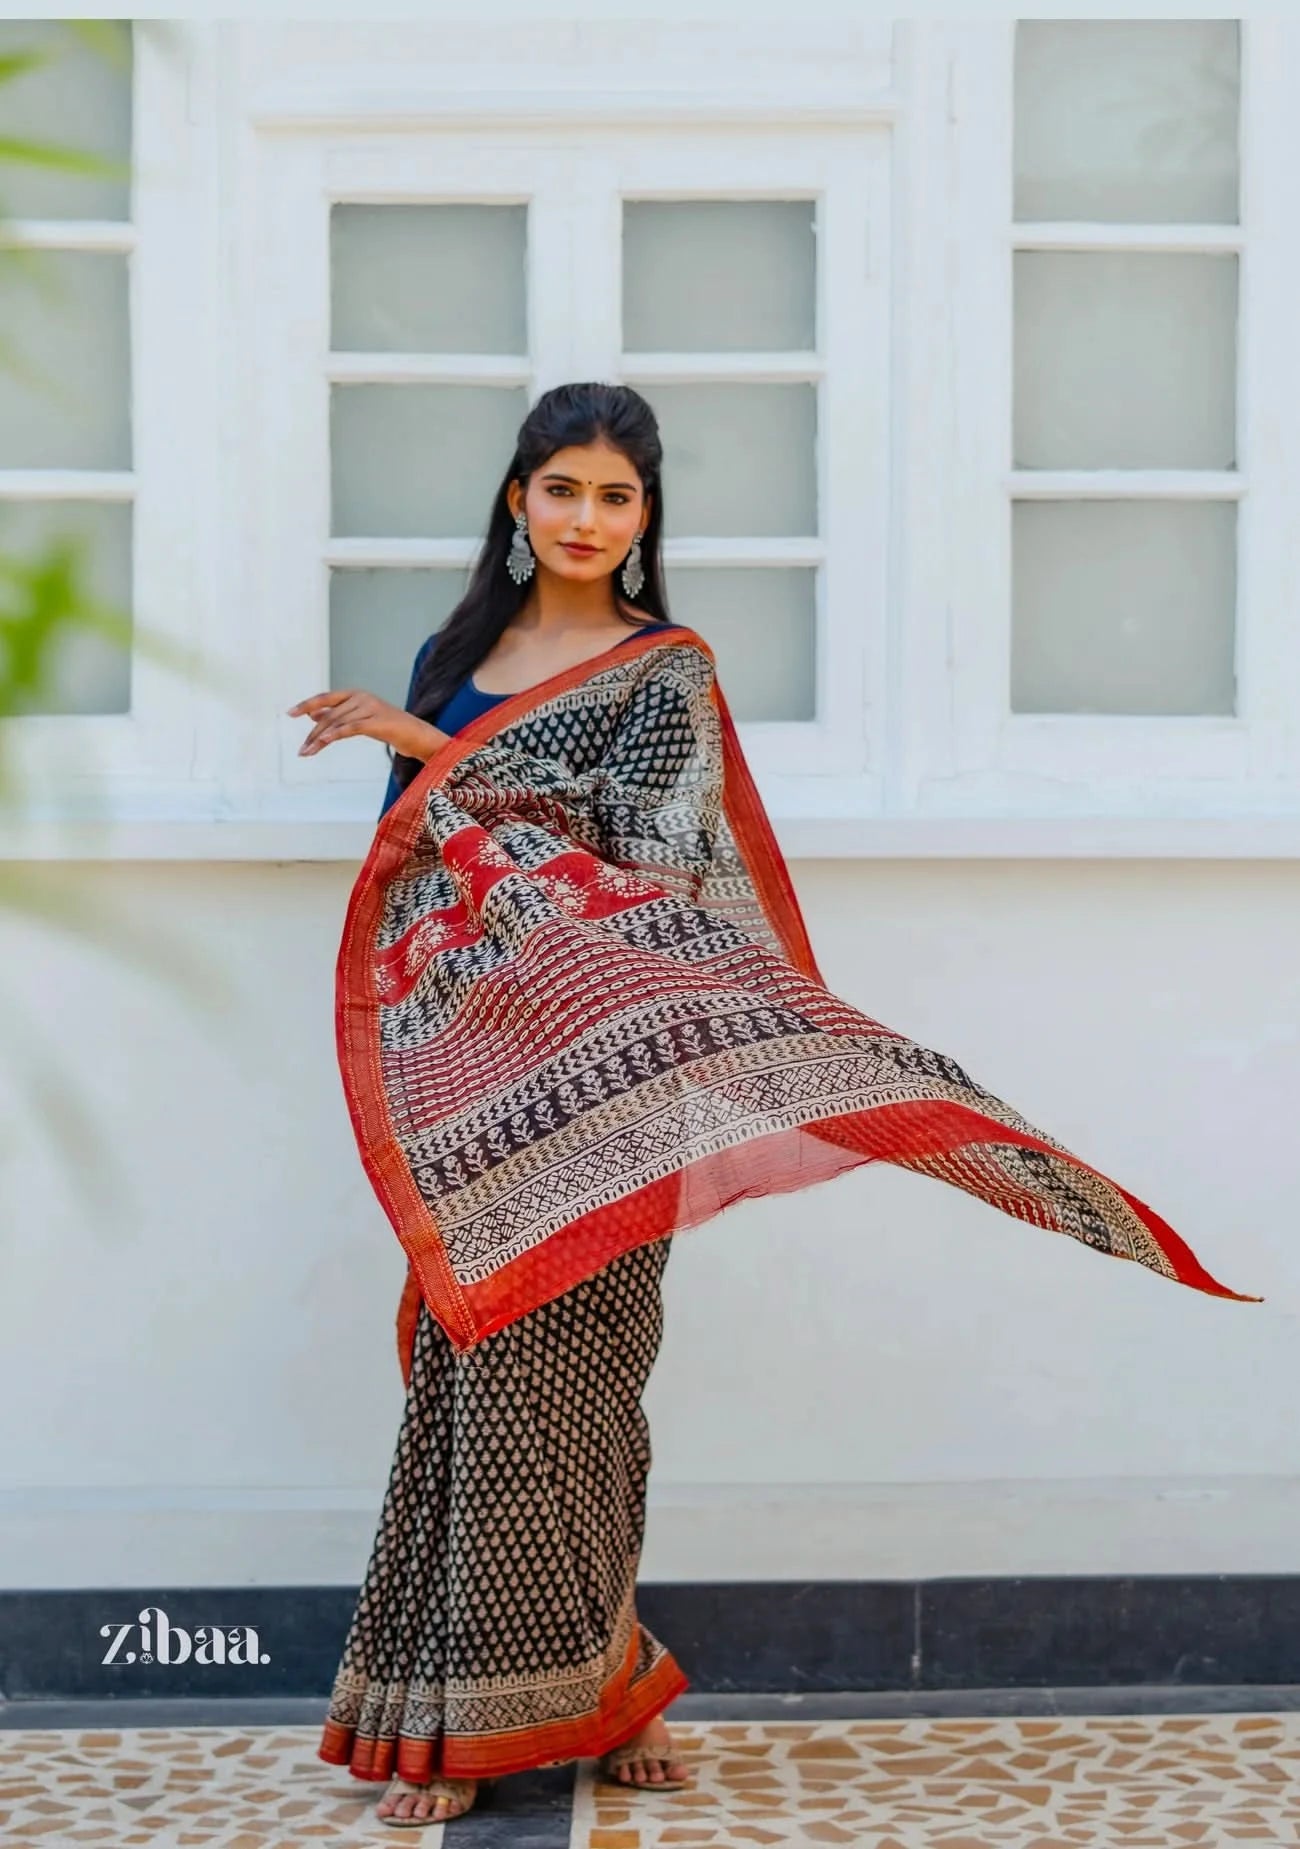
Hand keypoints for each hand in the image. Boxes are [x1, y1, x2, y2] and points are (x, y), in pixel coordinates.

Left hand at [287, 689, 447, 760]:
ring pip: (337, 722)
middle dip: (313, 733)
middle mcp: (361, 697)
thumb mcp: (359, 719)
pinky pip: (351, 728)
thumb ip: (337, 715)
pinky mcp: (378, 721)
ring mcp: (371, 707)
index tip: (290, 713)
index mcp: (355, 694)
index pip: (325, 697)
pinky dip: (334, 735)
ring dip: (319, 739)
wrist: (417, 735)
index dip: (307, 704)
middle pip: (329, 714)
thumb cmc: (388, 727)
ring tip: (307, 753)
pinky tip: (322, 743)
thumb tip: (312, 714)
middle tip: (301, 750)